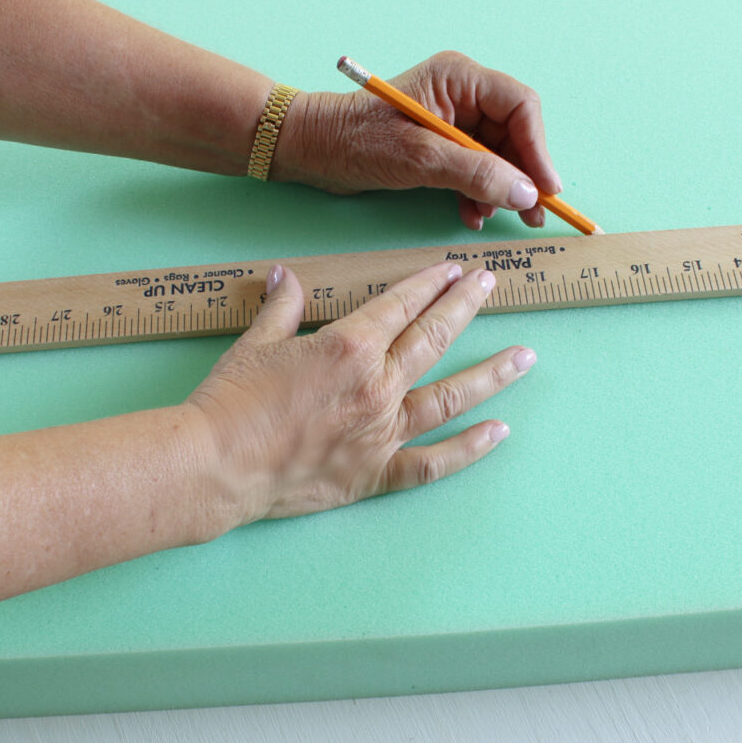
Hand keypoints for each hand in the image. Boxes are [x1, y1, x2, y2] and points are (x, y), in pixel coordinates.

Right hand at [185, 261, 536, 524]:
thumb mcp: (256, 343)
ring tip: (525, 356)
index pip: (401, 305)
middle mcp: (377, 386)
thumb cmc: (232, 402)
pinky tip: (499, 434)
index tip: (453, 270)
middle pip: (434, 338)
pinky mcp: (375, 473)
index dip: (429, 283)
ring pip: (450, 397)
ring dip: (491, 374)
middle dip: (466, 306)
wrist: (216, 466)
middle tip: (492, 286)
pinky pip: (432, 463)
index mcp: (350, 347)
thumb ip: (282, 308)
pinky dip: (468, 450)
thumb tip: (284, 276)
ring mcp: (382, 432)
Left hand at [271, 51, 562, 230]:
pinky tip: (471, 215)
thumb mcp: (421, 158)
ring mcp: (451, 122)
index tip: (546, 189)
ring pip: (496, 158)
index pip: (520, 108)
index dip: (538, 150)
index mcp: (459, 79)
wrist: (313, 152)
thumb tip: (526, 194)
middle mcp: (460, 95)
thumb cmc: (356, 141)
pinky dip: (476, 194)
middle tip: (534, 215)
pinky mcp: (440, 147)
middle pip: (513, 135)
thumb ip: (477, 174)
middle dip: (522, 177)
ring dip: (498, 190)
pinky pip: (474, 170)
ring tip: (492, 217)